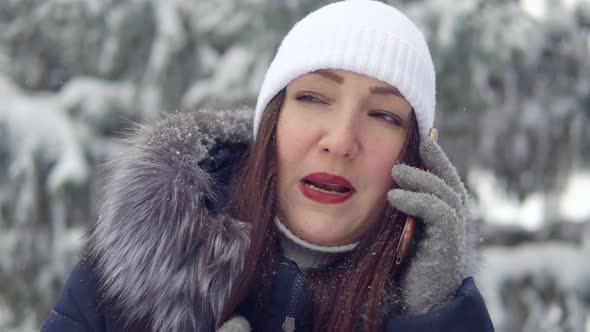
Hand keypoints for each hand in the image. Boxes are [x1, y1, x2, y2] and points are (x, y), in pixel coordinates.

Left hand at [388, 136, 467, 314]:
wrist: (418, 304)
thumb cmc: (406, 269)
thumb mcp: (402, 233)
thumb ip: (403, 212)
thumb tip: (388, 187)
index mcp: (445, 216)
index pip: (445, 180)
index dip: (437, 159)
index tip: (423, 141)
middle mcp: (455, 221)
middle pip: (450, 181)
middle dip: (436, 159)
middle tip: (419, 143)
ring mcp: (454, 232)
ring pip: (444, 192)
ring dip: (420, 178)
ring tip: (395, 172)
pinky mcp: (448, 243)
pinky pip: (437, 212)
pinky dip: (416, 200)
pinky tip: (394, 197)